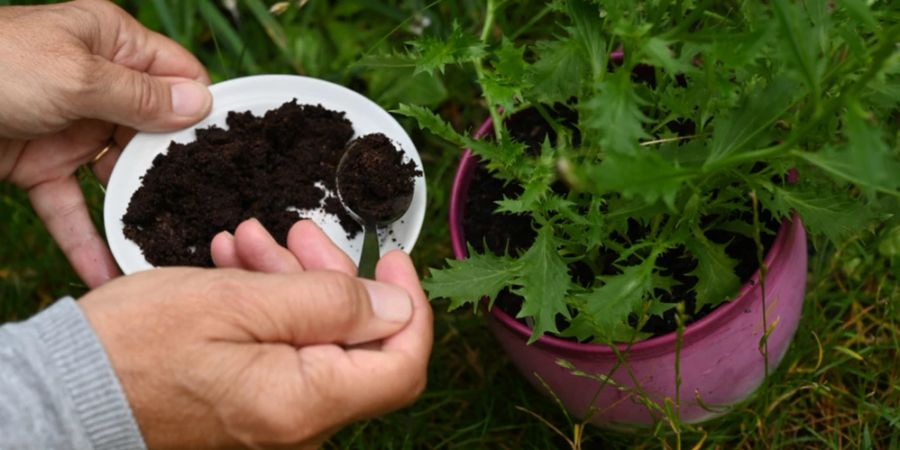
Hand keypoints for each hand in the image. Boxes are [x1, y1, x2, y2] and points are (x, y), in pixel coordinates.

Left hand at [0, 0, 211, 287]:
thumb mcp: (76, 76)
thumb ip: (141, 96)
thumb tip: (203, 105)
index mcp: (113, 45)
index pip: (179, 76)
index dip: (204, 110)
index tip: (231, 153)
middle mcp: (99, 85)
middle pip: (155, 133)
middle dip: (176, 174)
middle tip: (210, 213)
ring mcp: (71, 128)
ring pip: (118, 176)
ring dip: (137, 212)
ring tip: (167, 249)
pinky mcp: (40, 166)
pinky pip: (72, 206)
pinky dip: (86, 239)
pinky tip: (107, 274)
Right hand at [79, 220, 432, 448]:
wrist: (67, 392)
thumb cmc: (138, 345)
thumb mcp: (240, 301)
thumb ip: (330, 304)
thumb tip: (398, 308)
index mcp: (305, 402)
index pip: (402, 365)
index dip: (409, 305)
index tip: (393, 258)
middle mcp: (300, 424)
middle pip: (358, 345)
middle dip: (335, 277)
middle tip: (299, 232)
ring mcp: (276, 419)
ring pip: (318, 340)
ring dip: (295, 283)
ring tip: (253, 240)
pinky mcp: (253, 407)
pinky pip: (285, 353)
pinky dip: (272, 306)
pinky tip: (242, 268)